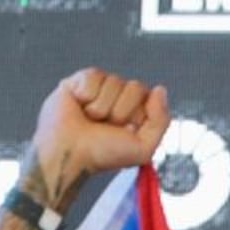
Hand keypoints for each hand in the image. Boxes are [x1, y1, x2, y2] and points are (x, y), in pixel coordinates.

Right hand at [30, 69, 170, 199]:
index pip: (151, 97)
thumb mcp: (143, 148)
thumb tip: (160, 89)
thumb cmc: (102, 154)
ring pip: (114, 81)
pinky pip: (94, 75)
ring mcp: (101, 88)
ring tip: (89, 119)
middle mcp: (120, 98)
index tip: (125, 131)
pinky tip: (78, 105)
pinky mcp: (80, 79)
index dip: (138, 115)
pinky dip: (86, 94)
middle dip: (120, 112)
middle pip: (135, 87)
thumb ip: (161, 121)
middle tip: (105, 126)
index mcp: (137, 112)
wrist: (68, 152)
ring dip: (101, 107)